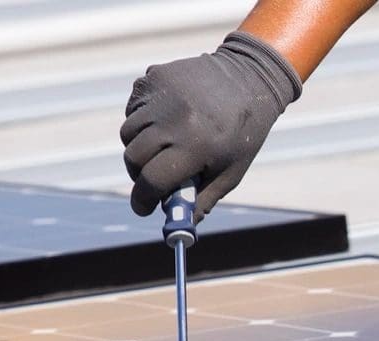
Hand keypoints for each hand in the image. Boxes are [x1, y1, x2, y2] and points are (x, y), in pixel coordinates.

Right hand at [121, 32, 300, 221]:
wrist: (249, 77)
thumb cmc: (242, 134)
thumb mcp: (231, 172)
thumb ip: (203, 200)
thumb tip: (180, 226)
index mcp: (196, 146)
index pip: (152, 180)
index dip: (143, 200)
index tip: (143, 207)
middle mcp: (174, 120)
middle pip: (133, 158)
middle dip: (139, 175)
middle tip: (152, 179)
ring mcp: (161, 95)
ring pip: (128, 133)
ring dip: (138, 147)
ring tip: (162, 147)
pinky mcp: (153, 77)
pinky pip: (133, 108)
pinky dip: (141, 120)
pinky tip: (165, 120)